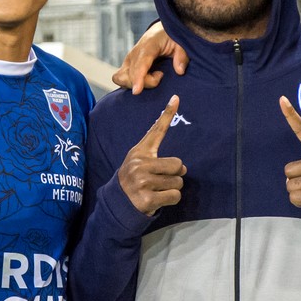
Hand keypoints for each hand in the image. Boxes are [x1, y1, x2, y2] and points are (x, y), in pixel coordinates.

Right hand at [113, 22, 188, 93]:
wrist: (161, 32)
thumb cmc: (170, 38)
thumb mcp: (181, 44)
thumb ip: (181, 57)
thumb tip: (179, 71)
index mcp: (148, 45)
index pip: (140, 63)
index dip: (137, 78)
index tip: (137, 91)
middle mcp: (134, 53)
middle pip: (130, 75)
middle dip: (146, 83)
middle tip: (161, 75)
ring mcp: (128, 60)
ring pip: (121, 78)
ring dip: (135, 83)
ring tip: (153, 77)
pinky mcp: (126, 66)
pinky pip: (121, 79)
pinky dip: (131, 83)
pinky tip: (145, 79)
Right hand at [118, 95, 185, 215]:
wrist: (117, 203)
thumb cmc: (134, 180)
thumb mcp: (139, 161)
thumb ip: (156, 156)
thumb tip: (183, 167)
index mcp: (139, 152)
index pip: (156, 130)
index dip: (167, 114)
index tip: (176, 98)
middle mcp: (139, 165)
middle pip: (178, 165)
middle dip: (175, 174)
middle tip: (162, 179)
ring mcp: (142, 182)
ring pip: (178, 182)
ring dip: (172, 188)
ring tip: (157, 190)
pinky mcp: (147, 199)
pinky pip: (175, 196)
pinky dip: (171, 199)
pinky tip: (158, 199)